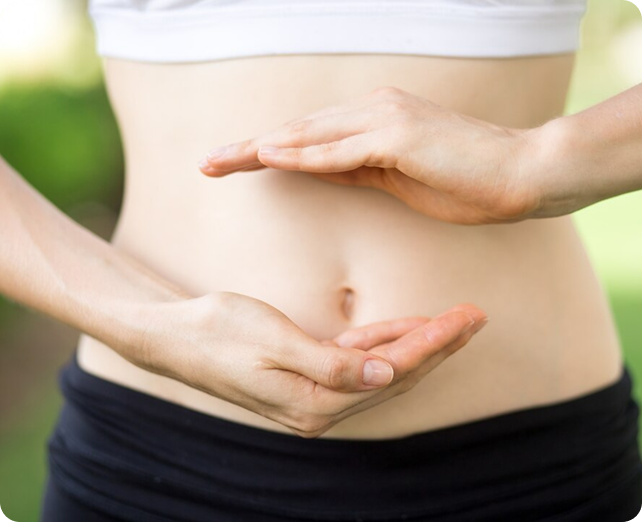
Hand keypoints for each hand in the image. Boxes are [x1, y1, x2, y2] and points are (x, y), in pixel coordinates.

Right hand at [136, 291, 486, 437]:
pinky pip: (357, 359)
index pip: (390, 374)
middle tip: (475, 317)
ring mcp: (314, 392)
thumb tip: (386, 378)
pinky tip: (406, 327)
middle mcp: (319, 407)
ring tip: (454, 321)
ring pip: (382, 367)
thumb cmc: (219, 332)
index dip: (431, 345)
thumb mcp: (274, 341)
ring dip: (417, 343)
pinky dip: (384, 341)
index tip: (464, 319)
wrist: (175, 337)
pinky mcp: (307, 374)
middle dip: (438, 346)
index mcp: (314, 404)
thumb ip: (332, 364)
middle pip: (395, 376)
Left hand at [198, 86, 544, 224]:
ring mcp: (386, 120)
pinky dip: (304, 155)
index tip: (231, 164)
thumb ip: (357, 170)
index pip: (307, 138)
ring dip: (264, 148)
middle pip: (298, 131)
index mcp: (372, 123)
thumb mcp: (396, 179)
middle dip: (249, 148)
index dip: (266, 151)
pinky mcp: (399, 137)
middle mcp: (373, 112)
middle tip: (207, 162)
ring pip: (311, 135)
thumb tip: (320, 170)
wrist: (520, 175)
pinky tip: (270, 159)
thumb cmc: (462, 181)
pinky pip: (341, 150)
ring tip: (222, 160)